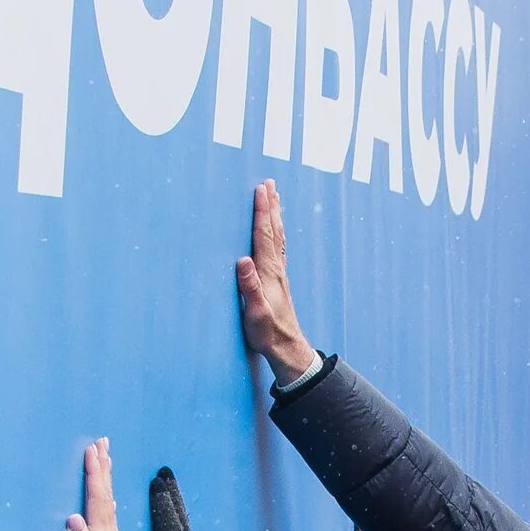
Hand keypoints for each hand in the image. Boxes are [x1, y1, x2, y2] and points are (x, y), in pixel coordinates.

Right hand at [64, 439, 128, 530]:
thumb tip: (74, 519)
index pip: (97, 498)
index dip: (94, 473)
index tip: (92, 449)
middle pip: (106, 494)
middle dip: (103, 467)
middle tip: (103, 442)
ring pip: (107, 502)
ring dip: (105, 480)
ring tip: (105, 461)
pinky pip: (106, 515)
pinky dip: (105, 500)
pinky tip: (107, 501)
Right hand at [236, 178, 317, 383]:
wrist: (286, 347)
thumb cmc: (268, 333)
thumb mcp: (255, 312)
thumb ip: (250, 287)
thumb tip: (243, 261)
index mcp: (268, 272)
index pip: (264, 235)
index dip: (262, 211)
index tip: (260, 189)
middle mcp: (276, 269)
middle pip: (274, 231)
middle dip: (270, 206)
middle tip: (270, 183)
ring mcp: (279, 274)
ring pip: (278, 237)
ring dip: (275, 216)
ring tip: (274, 198)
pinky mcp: (278, 281)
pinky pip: (277, 249)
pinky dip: (276, 234)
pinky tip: (276, 232)